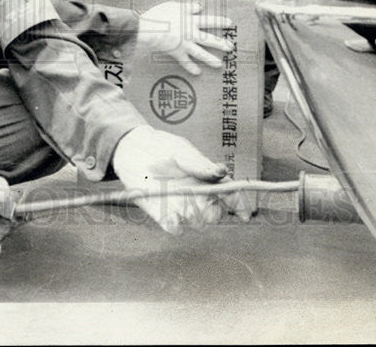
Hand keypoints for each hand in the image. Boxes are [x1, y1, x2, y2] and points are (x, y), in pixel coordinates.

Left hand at [112, 125, 252, 233]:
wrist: (132, 150)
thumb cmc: (162, 147)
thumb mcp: (181, 151)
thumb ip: (200, 164)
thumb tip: (222, 171)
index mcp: (207, 179)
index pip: (229, 194)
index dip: (240, 204)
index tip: (243, 213)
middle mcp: (198, 196)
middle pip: (215, 214)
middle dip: (215, 213)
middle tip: (208, 205)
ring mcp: (182, 207)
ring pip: (198, 223)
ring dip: (195, 218)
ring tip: (186, 206)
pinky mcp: (163, 215)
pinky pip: (174, 228)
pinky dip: (175, 226)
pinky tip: (172, 217)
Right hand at [135, 1, 231, 75]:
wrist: (148, 29)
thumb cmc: (159, 15)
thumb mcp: (174, 5)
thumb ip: (188, 7)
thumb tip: (199, 7)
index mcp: (191, 20)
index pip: (209, 20)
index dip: (220, 21)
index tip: (230, 24)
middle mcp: (191, 34)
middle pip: (209, 39)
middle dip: (221, 43)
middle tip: (230, 47)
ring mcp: (185, 45)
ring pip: (201, 53)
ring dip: (210, 59)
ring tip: (219, 64)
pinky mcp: (177, 53)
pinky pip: (185, 62)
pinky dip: (191, 67)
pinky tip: (198, 72)